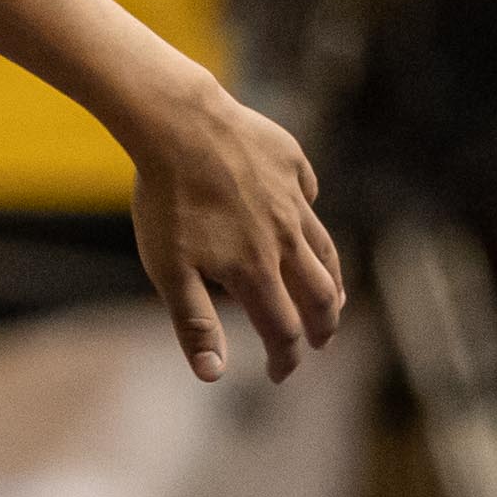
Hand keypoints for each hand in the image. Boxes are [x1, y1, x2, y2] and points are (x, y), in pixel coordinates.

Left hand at [124, 76, 346, 386]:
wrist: (177, 121)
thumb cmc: (165, 198)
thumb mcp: (168, 269)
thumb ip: (194, 322)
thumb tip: (212, 375)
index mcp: (255, 270)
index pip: (283, 329)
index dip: (285, 358)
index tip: (280, 374)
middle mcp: (284, 237)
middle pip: (320, 294)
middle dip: (323, 326)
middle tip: (319, 342)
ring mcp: (292, 198)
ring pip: (324, 248)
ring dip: (330, 280)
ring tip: (331, 296)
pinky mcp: (290, 161)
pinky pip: (308, 194)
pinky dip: (309, 214)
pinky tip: (303, 218)